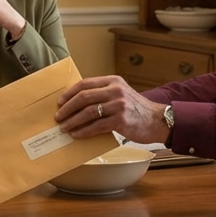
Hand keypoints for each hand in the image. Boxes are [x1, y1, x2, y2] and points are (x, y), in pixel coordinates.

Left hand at [55, 75, 170, 143]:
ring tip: (64, 127)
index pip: (85, 84)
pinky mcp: (121, 120)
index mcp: (113, 81)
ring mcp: (119, 105)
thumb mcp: (119, 94)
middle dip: (67, 108)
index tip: (59, 102)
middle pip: (84, 97)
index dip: (69, 93)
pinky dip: (84, 131)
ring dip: (73, 121)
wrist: (157, 120)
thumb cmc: (134, 109)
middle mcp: (115, 90)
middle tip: (58, 117)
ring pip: (88, 112)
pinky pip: (96, 126)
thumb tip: (74, 103)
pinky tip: (76, 134)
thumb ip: (102, 94)